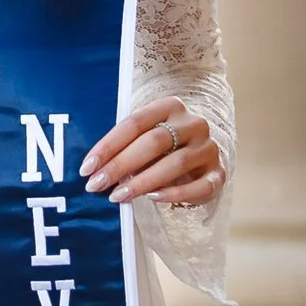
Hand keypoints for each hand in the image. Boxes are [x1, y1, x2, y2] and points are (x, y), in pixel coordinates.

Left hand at [82, 96, 224, 207]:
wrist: (200, 157)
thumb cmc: (163, 148)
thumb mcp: (144, 139)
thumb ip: (125, 148)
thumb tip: (93, 170)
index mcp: (170, 107)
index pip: (134, 122)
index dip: (108, 146)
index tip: (87, 168)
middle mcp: (193, 123)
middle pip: (153, 142)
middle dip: (121, 165)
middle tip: (96, 185)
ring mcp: (208, 148)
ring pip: (174, 164)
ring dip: (142, 182)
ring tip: (118, 196)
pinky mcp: (218, 173)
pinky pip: (199, 186)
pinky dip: (175, 194)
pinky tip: (153, 199)